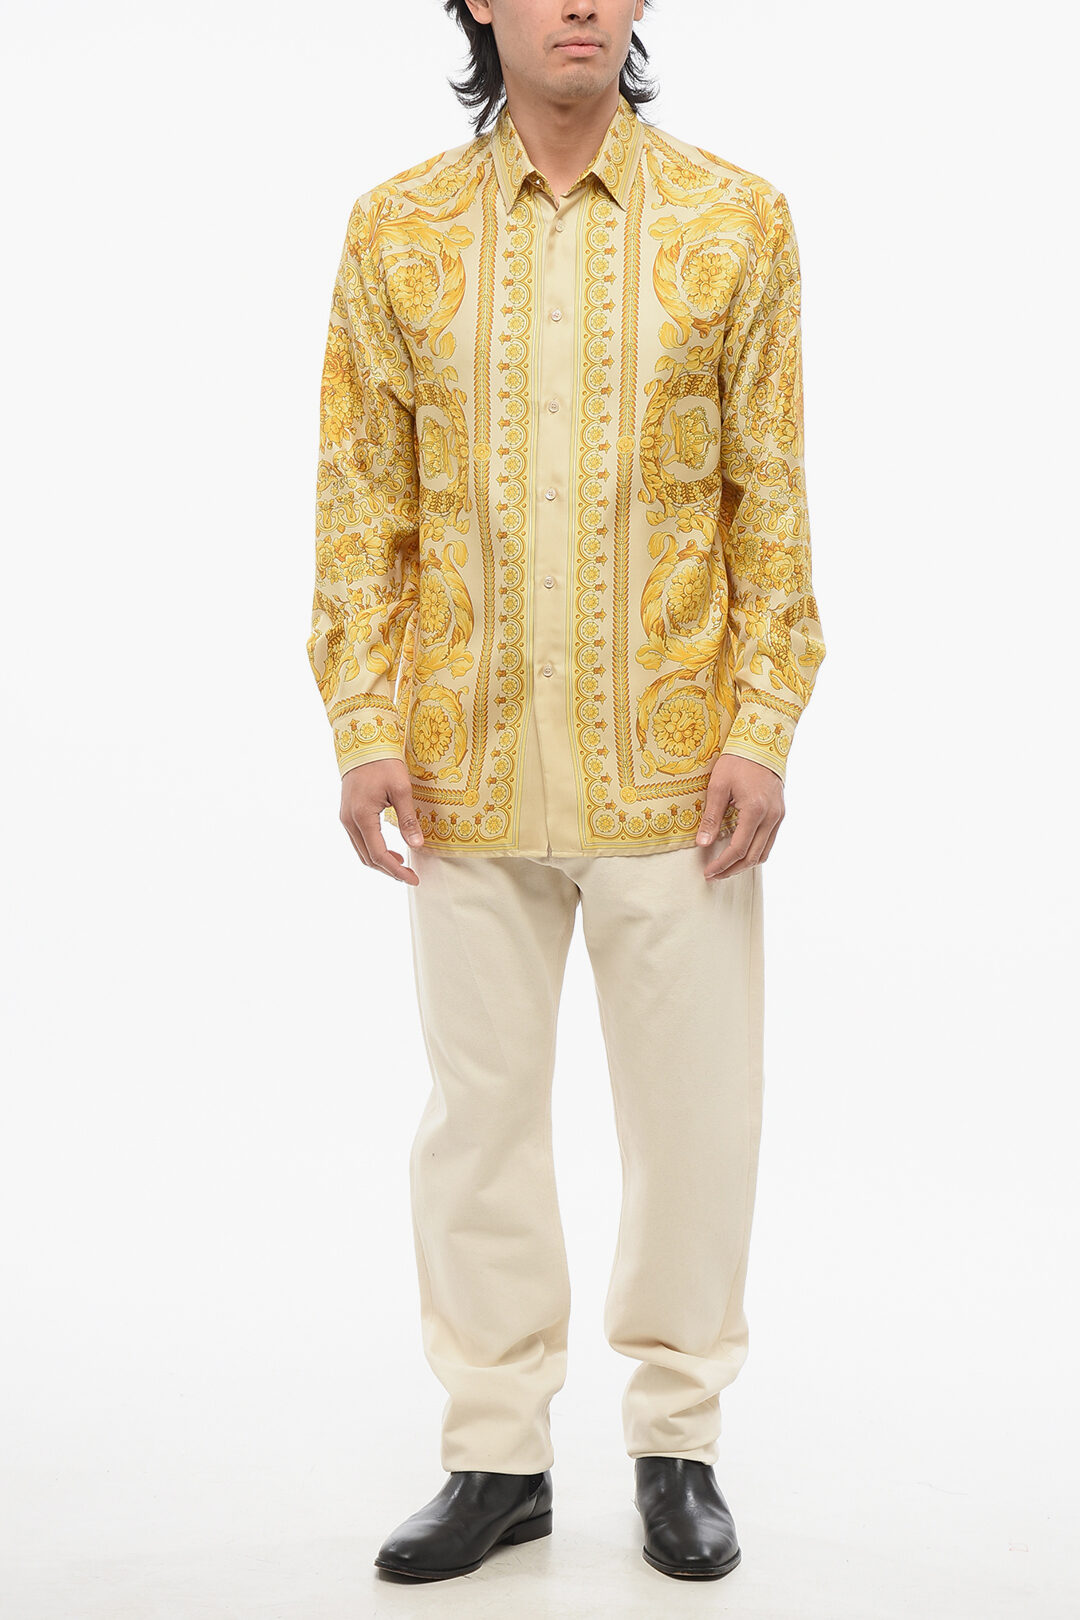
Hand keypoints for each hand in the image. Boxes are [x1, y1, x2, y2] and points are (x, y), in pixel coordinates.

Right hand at [339, 760, 424, 884]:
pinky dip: (373, 850)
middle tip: (410, 875)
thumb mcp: (401, 789)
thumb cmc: (383, 763)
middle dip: (389, 870)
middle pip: (367, 858)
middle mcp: (349, 821)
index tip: (413, 879)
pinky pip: (359, 840)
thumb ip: (408, 819)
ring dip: (380, 861)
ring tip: (401, 864)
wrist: (363, 744)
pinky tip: (389, 850)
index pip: (379, 855)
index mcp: (362, 816)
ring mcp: (345, 818)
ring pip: (361, 851)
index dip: (396, 871)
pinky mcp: (347, 813)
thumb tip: (417, 845)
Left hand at [696, 754, 783, 878]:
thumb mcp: (718, 786)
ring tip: (726, 867)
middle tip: (714, 875)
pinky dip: (755, 851)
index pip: (738, 849)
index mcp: (755, 811)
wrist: (761, 744)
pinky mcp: (780, 813)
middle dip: (732, 870)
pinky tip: (740, 851)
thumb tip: (702, 844)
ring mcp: (778, 816)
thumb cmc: (737, 762)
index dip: (722, 864)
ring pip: (764, 852)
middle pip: (753, 857)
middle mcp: (771, 817)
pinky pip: (769, 841)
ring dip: (745, 864)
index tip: (708, 872)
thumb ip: (711, 817)